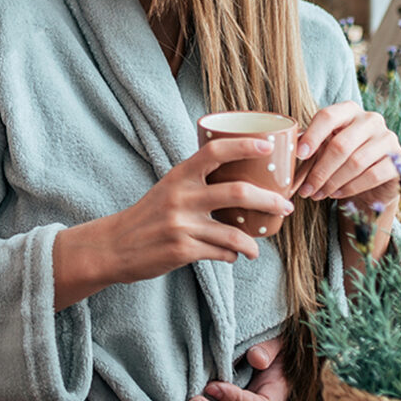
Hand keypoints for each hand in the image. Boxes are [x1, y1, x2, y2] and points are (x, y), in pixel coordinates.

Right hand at [55, 138, 296, 308]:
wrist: (114, 246)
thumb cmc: (147, 216)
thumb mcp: (168, 189)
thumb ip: (197, 181)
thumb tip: (239, 181)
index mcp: (179, 176)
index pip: (215, 151)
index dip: (244, 145)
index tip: (267, 145)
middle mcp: (181, 197)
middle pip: (238, 192)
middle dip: (270, 200)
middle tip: (285, 205)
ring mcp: (182, 225)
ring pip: (235, 233)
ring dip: (254, 243)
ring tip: (258, 247)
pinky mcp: (182, 250)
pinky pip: (221, 253)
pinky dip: (232, 255)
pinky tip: (233, 256)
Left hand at [293, 102, 400, 202]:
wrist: (373, 179)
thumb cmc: (340, 159)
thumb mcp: (323, 148)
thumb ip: (307, 146)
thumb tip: (283, 152)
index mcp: (349, 110)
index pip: (327, 116)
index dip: (311, 136)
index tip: (298, 156)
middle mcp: (371, 119)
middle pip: (341, 144)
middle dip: (319, 171)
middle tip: (305, 189)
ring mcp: (388, 138)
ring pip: (356, 162)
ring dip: (332, 182)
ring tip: (317, 194)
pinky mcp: (399, 159)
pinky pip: (372, 175)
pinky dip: (351, 187)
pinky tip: (336, 195)